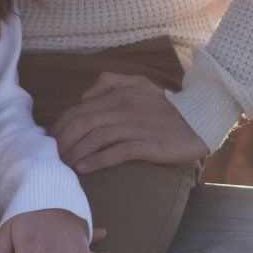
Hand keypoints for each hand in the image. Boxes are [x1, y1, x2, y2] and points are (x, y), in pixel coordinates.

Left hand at [49, 73, 210, 173]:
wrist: (200, 119)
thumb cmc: (167, 106)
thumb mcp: (140, 84)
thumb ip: (111, 83)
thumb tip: (84, 96)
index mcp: (118, 96)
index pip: (78, 111)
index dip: (61, 127)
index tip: (52, 143)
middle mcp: (123, 110)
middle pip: (82, 124)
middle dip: (62, 142)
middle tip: (52, 158)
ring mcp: (136, 128)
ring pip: (96, 139)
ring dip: (75, 153)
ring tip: (63, 166)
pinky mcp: (148, 146)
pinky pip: (117, 152)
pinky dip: (97, 160)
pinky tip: (83, 169)